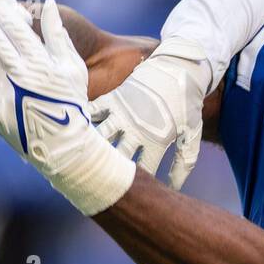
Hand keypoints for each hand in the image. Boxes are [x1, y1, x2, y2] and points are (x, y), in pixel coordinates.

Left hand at [0, 0, 134, 214]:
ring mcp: (2, 96)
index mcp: (39, 64)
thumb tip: (47, 1)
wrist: (64, 147)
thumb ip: (57, 34)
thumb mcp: (72, 67)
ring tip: (12, 76)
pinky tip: (7, 100)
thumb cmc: (72, 102)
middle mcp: (17, 77)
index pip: (14, 29)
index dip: (1, 12)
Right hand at [88, 36, 208, 190]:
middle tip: (95, 185)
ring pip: (101, 137)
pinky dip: (82, 122)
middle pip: (116, 159)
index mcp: (157, 141)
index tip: (125, 195)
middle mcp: (137, 130)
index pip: (143, 171)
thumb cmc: (187, 104)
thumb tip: (174, 188)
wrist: (180, 68)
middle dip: (107, 174)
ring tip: (77, 165)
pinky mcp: (114, 97)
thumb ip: (183, 162)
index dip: (134, 185)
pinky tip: (72, 133)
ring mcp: (123, 113)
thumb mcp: (191, 134)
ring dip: (90, 151)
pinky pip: (93, 112)